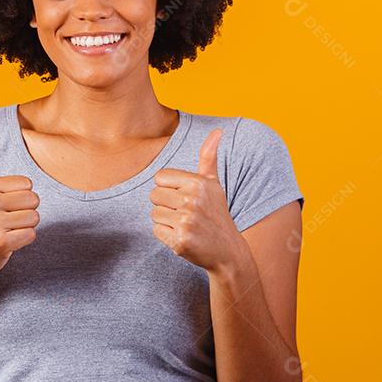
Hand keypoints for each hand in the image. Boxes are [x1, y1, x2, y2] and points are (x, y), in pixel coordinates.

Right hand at [0, 137, 39, 285]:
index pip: (28, 184)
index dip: (21, 198)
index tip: (3, 209)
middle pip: (34, 200)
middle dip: (25, 213)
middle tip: (6, 223)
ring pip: (34, 218)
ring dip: (25, 228)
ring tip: (7, 232)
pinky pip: (31, 235)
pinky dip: (24, 241)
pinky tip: (8, 244)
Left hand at [149, 128, 245, 273]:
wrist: (227, 250)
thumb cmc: (216, 213)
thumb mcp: (214, 184)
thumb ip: (208, 157)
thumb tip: (218, 130)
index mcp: (198, 183)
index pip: (159, 178)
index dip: (169, 188)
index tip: (185, 198)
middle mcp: (192, 200)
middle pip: (153, 196)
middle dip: (166, 205)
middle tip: (185, 214)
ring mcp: (186, 221)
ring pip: (154, 214)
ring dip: (166, 221)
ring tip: (185, 225)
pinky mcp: (180, 241)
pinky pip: (156, 231)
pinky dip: (166, 235)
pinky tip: (184, 237)